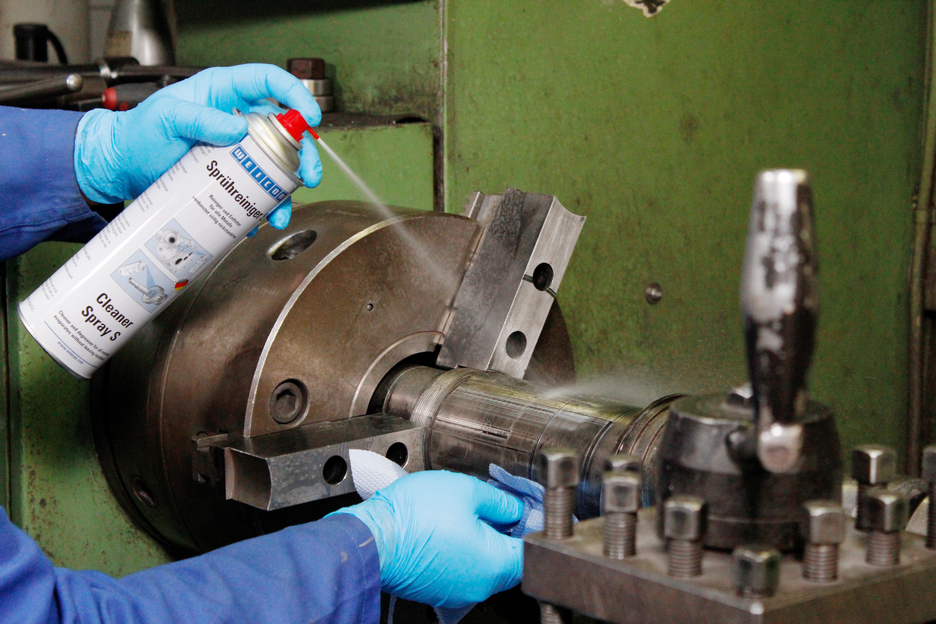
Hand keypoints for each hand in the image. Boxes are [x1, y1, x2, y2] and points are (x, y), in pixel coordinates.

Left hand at [73, 63, 321, 228]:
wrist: (124, 166)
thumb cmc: (140, 133)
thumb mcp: (165, 117)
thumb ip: (199, 118)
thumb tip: (237, 128)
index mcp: (224, 93)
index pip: (268, 81)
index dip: (294, 94)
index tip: (309, 115)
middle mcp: (237, 118)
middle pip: (285, 129)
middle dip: (304, 152)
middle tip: (308, 173)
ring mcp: (238, 149)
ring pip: (278, 163)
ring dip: (289, 187)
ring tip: (284, 209)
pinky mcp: (232, 176)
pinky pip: (259, 189)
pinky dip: (266, 206)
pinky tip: (264, 219)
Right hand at [334, 471, 523, 607]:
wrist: (372, 538)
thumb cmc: (413, 517)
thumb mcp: (465, 490)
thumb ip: (498, 501)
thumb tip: (513, 508)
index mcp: (493, 564)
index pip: (530, 550)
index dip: (530, 526)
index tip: (525, 510)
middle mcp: (479, 586)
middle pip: (508, 560)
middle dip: (504, 532)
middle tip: (493, 506)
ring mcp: (457, 592)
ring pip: (483, 565)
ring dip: (480, 541)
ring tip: (464, 513)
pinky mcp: (437, 590)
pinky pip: (461, 569)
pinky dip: (460, 551)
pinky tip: (447, 528)